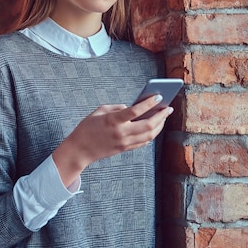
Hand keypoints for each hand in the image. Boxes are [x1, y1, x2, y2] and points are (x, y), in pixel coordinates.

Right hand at [52, 95, 172, 186]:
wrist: (79, 150)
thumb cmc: (86, 128)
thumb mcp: (98, 112)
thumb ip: (116, 108)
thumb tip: (130, 107)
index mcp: (113, 121)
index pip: (135, 111)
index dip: (149, 103)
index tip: (159, 97)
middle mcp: (121, 133)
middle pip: (148, 125)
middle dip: (161, 116)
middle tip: (168, 108)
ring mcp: (124, 143)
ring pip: (149, 135)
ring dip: (159, 126)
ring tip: (163, 117)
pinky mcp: (125, 149)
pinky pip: (143, 142)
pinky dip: (151, 134)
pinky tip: (154, 127)